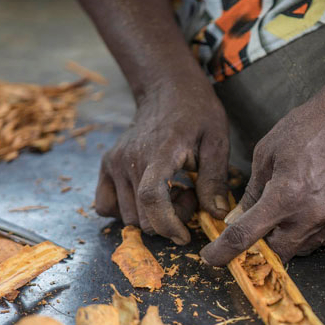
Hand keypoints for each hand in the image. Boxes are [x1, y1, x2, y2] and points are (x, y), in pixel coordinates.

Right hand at [95, 79, 229, 243]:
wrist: (167, 89)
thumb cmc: (196, 112)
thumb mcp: (217, 141)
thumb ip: (215, 180)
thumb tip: (218, 215)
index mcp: (159, 152)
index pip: (151, 198)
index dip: (167, 225)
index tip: (185, 236)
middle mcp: (128, 159)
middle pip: (141, 216)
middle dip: (168, 221)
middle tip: (189, 197)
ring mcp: (113, 163)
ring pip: (126, 217)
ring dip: (151, 217)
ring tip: (172, 192)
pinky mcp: (106, 166)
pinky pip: (105, 206)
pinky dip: (126, 212)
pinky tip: (148, 197)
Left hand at [201, 84, 324, 264]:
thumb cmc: (310, 125)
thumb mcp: (268, 152)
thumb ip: (252, 191)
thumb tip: (237, 219)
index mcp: (285, 196)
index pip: (245, 236)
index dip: (223, 252)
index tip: (212, 258)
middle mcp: (312, 215)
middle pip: (277, 252)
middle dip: (265, 241)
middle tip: (263, 218)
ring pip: (303, 248)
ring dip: (289, 236)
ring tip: (291, 206)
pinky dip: (312, 229)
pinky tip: (312, 204)